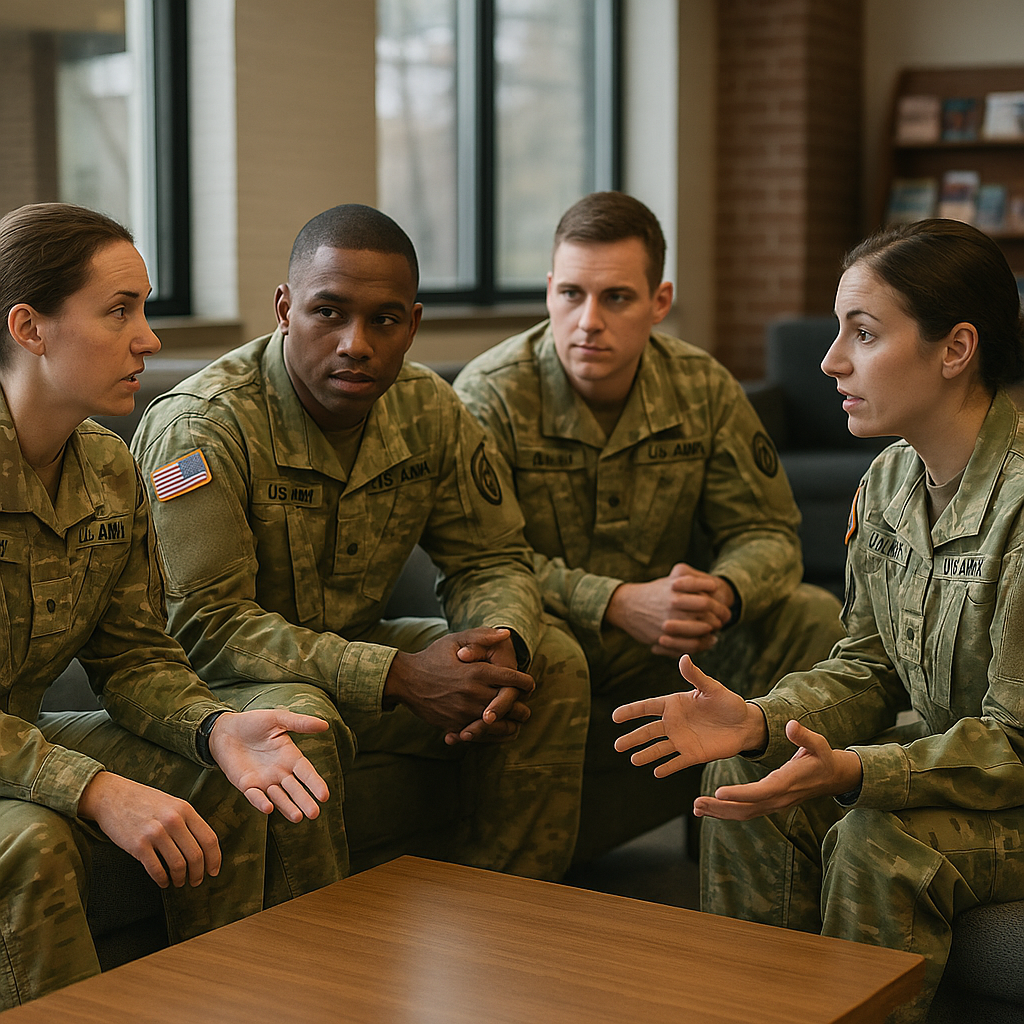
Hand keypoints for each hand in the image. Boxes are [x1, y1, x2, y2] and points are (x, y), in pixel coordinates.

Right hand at [78, 771, 220, 888]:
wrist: (112, 796)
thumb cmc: (144, 801)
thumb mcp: (172, 804)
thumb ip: (187, 821)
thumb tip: (203, 847)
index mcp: (185, 810)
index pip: (209, 839)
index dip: (214, 858)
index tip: (214, 871)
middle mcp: (173, 820)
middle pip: (196, 855)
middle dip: (198, 873)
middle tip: (196, 881)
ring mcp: (155, 833)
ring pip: (178, 864)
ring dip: (181, 878)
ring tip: (179, 882)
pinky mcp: (138, 845)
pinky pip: (156, 869)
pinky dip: (162, 879)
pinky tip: (163, 881)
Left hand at [208, 710, 330, 821]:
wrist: (225, 729)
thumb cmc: (253, 722)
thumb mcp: (278, 719)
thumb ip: (300, 723)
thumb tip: (325, 724)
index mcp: (290, 756)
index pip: (306, 772)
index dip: (315, 783)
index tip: (324, 796)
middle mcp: (280, 772)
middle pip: (295, 789)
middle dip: (304, 801)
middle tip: (314, 814)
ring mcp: (263, 780)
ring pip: (278, 797)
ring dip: (287, 807)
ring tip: (298, 817)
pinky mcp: (246, 785)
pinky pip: (254, 796)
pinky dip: (261, 802)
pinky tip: (268, 808)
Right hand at [384, 627, 534, 741]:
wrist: (405, 681)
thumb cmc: (432, 657)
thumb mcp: (455, 640)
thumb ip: (482, 636)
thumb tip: (507, 634)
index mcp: (476, 673)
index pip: (512, 680)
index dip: (526, 682)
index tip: (529, 683)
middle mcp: (473, 695)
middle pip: (511, 706)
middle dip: (522, 705)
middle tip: (525, 704)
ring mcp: (464, 713)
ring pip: (499, 725)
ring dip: (510, 723)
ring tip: (516, 720)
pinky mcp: (455, 726)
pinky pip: (481, 735)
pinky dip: (492, 734)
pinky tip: (497, 729)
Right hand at [604, 563, 733, 656]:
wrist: (627, 606)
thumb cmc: (656, 591)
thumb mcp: (673, 577)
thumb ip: (694, 579)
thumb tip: (715, 588)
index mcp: (677, 583)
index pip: (709, 592)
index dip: (720, 599)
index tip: (723, 603)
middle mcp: (674, 600)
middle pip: (708, 608)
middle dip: (720, 614)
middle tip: (725, 617)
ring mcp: (670, 619)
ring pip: (703, 627)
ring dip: (712, 628)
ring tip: (715, 628)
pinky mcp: (665, 636)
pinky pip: (691, 643)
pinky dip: (703, 643)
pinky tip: (709, 640)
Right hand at [612, 655, 765, 776]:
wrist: (746, 724)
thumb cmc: (728, 703)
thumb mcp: (713, 688)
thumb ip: (696, 676)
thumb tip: (683, 657)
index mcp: (675, 704)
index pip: (648, 707)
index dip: (631, 711)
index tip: (615, 716)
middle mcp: (674, 723)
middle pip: (649, 731)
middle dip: (633, 738)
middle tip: (617, 746)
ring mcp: (682, 740)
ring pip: (659, 748)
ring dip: (646, 754)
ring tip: (633, 760)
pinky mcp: (693, 755)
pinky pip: (677, 762)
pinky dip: (667, 767)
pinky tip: (656, 772)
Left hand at [694, 719, 862, 820]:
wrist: (833, 778)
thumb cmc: (823, 758)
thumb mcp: (818, 744)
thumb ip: (804, 736)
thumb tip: (791, 725)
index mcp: (787, 782)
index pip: (761, 792)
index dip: (739, 793)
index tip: (718, 792)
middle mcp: (779, 798)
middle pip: (747, 808)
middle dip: (721, 808)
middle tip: (697, 803)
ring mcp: (774, 804)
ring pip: (745, 814)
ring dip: (720, 812)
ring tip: (697, 808)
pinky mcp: (770, 804)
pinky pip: (747, 812)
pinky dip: (727, 812)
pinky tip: (710, 809)